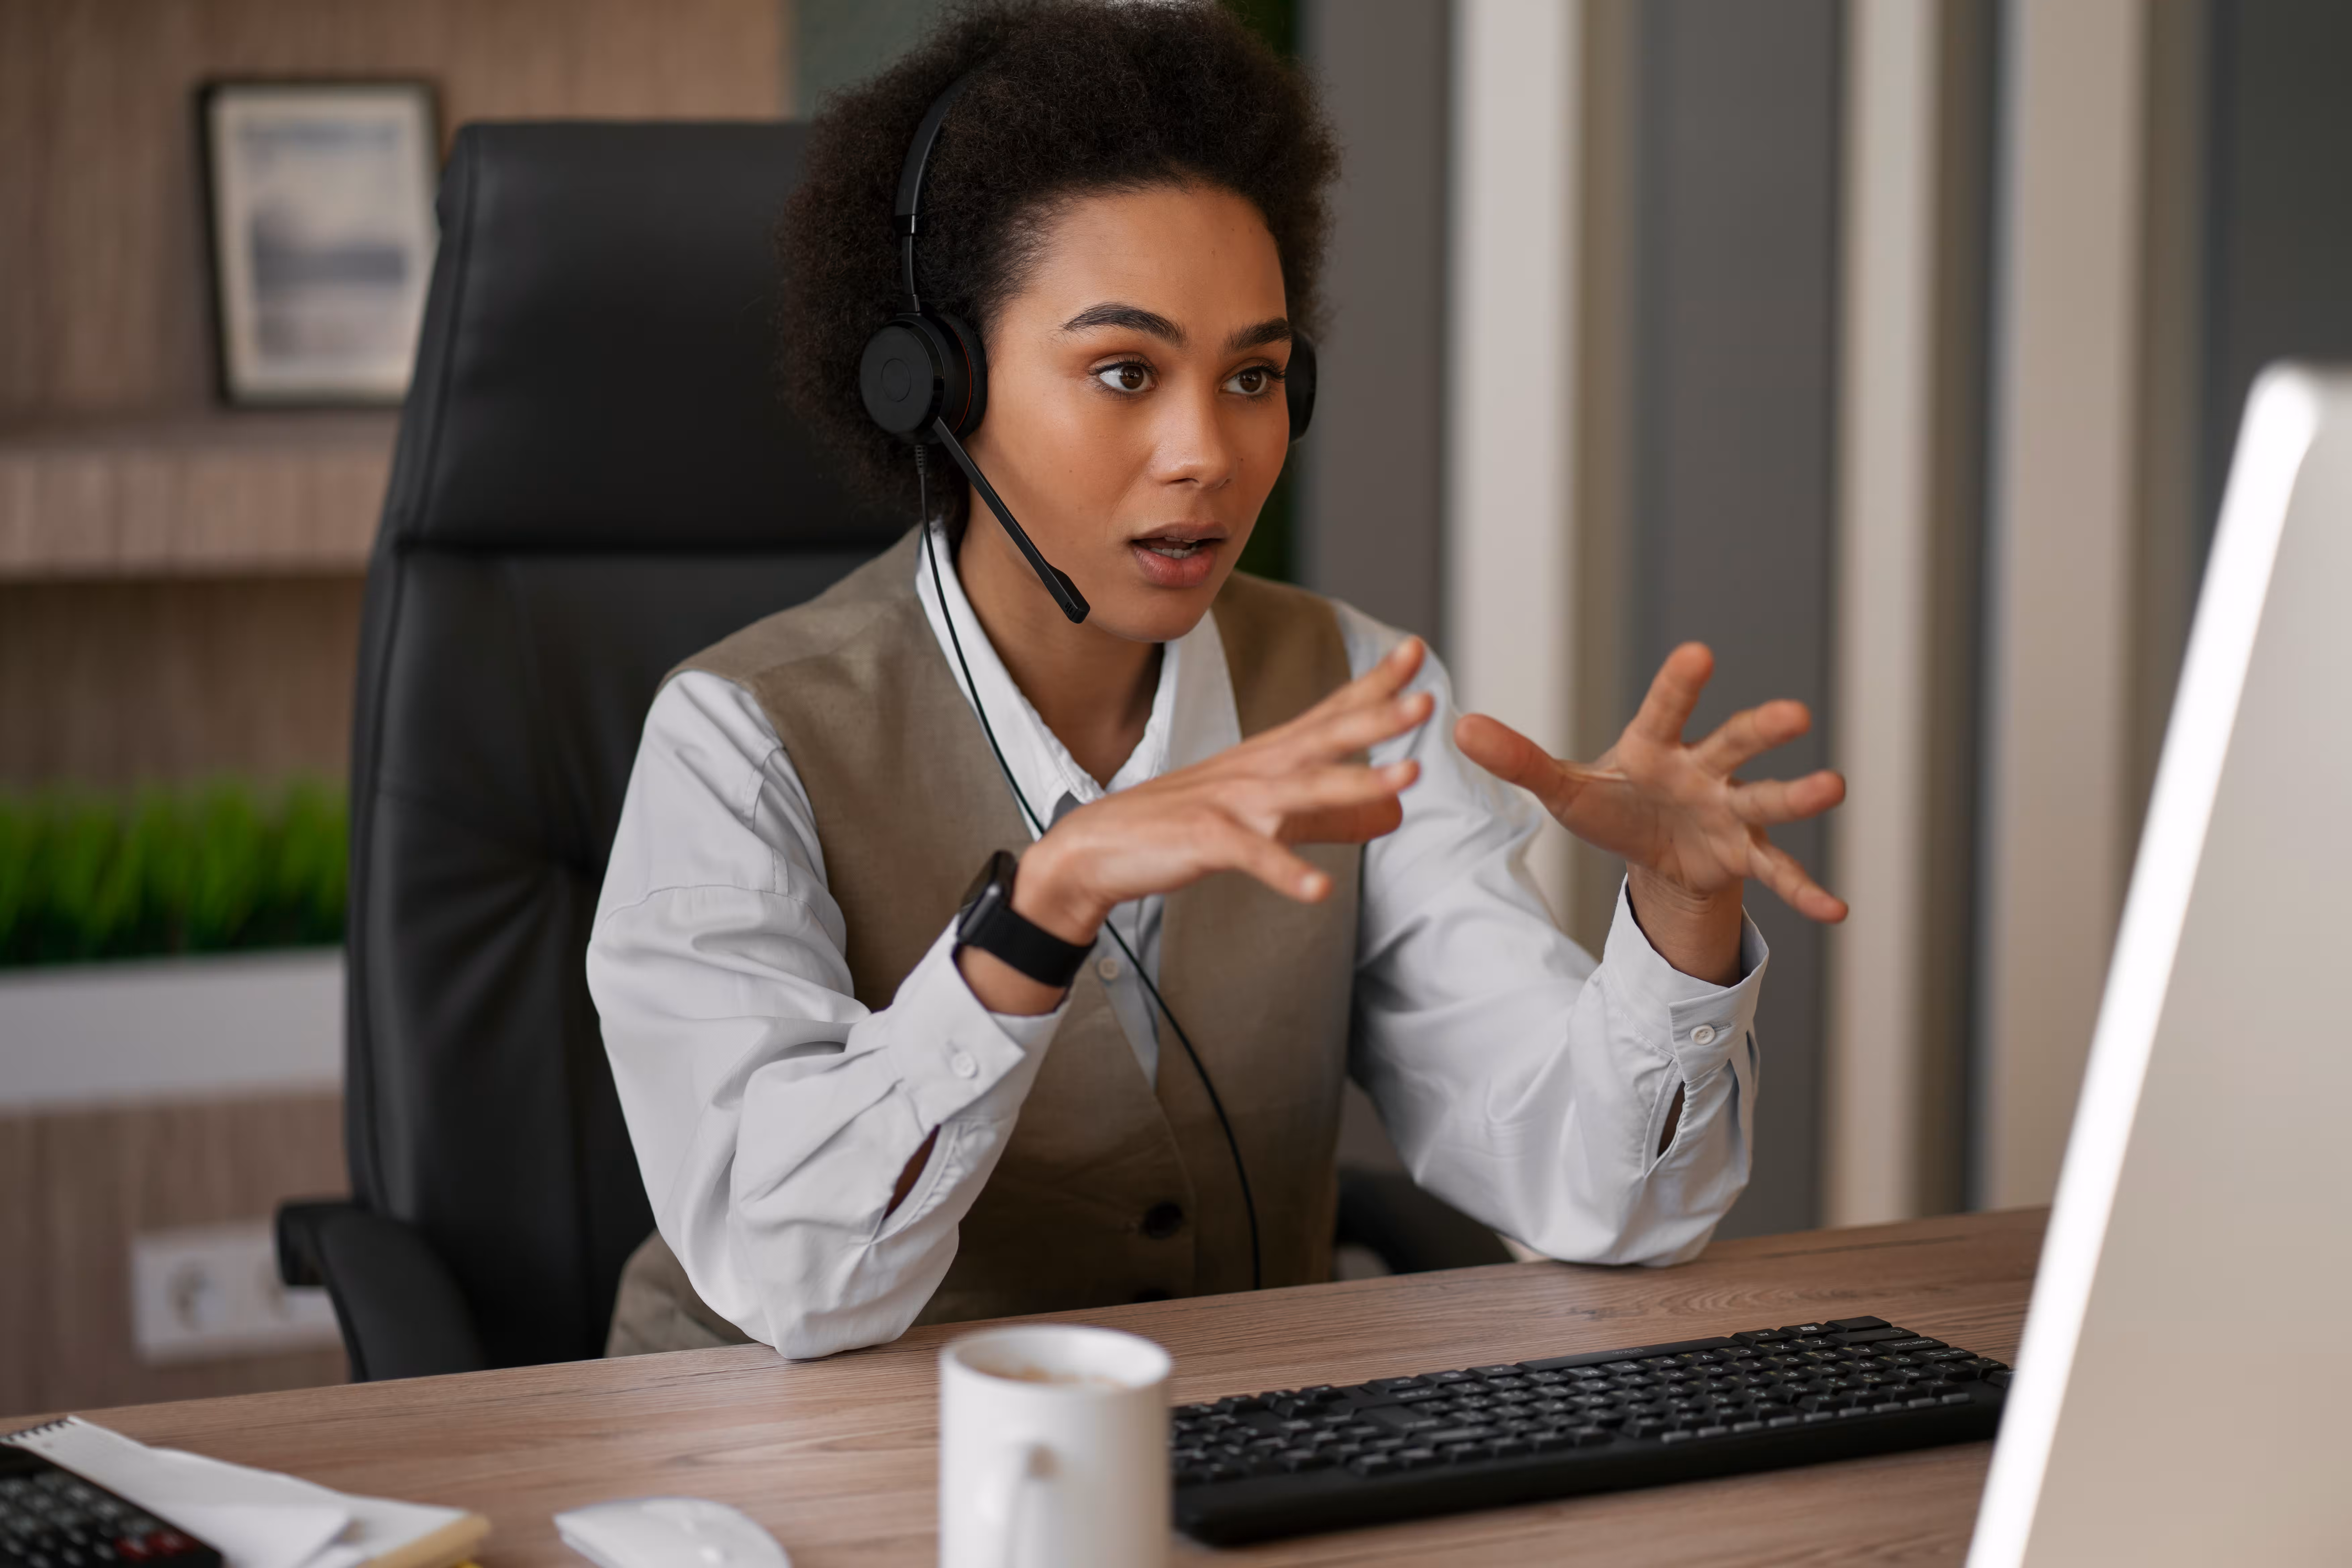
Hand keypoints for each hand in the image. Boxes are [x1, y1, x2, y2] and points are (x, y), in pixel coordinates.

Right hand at [958, 637, 1434, 1013]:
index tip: (1414, 653)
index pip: (1328, 712)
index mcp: (1265, 758)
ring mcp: (1228, 804)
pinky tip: (1319, 890)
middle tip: (1426, 700)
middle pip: (1324, 738)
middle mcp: (1253, 771)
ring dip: (1355, 784)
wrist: (1096, 847)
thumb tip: (1392, 812)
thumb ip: (1328, 815)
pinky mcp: (1205, 841)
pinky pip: (1252, 857)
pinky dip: (1285, 872)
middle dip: (1377, 718)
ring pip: (1301, 790)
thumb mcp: (1261, 815)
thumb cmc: (1177, 826)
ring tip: (1405, 780)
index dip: (1373, 685)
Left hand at [1455, 642, 1845, 984]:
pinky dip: (1805, 891)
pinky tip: (1836, 910)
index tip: (1699, 652)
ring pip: (1765, 800)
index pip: (1666, 710)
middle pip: (1733, 746)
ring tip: (1833, 786)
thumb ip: (1518, 760)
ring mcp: (1729, 812)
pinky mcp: (1742, 854)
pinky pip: (1777, 872)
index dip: (1680, 684)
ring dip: (1798, 795)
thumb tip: (1458, 726)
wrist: (1652, 848)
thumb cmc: (1614, 804)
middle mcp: (1703, 771)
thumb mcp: (1563, 789)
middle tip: (1793, 712)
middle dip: (1761, 730)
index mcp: (1657, 748)